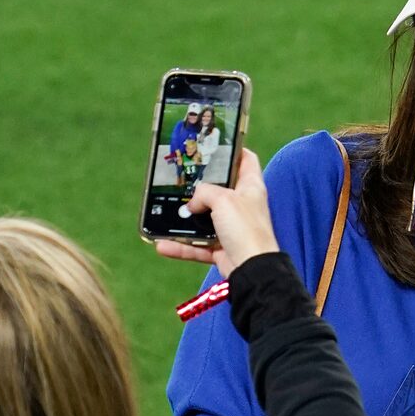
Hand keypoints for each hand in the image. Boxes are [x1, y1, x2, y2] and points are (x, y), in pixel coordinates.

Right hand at [153, 147, 278, 276]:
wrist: (252, 270)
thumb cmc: (245, 229)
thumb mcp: (223, 199)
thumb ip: (204, 193)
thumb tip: (192, 205)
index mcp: (250, 187)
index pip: (246, 160)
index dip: (233, 150)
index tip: (214, 145)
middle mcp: (242, 206)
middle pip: (219, 189)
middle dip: (199, 186)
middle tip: (180, 178)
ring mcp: (232, 229)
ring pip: (204, 220)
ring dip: (184, 220)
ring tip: (165, 213)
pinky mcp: (222, 249)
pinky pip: (197, 246)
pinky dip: (181, 246)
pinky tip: (162, 244)